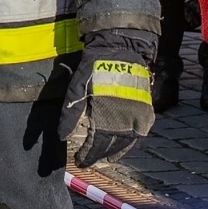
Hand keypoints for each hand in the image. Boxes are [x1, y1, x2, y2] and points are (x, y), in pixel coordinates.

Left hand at [57, 30, 155, 167]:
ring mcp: (137, 114)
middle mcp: (124, 117)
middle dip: (98, 155)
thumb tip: (61, 137)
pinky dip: (130, 142)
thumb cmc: (95, 66)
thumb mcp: (78, 86)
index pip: (96, 143)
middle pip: (111, 145)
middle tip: (87, 161)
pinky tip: (123, 146)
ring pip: (126, 142)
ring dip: (114, 151)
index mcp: (105, 112)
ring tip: (104, 157)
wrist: (121, 47)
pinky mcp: (146, 109)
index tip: (79, 161)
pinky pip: (139, 133)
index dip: (87, 154)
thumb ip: (70, 112)